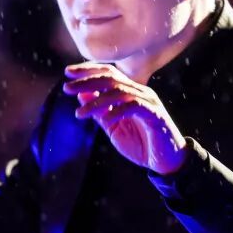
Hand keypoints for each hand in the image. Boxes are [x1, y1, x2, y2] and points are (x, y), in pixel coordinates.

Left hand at [63, 62, 187, 174]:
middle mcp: (139, 92)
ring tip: (80, 114)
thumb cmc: (141, 143)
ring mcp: (148, 101)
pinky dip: (117, 112)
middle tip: (66, 87)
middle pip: (111, 78)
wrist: (166, 162)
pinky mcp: (155, 114)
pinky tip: (104, 120)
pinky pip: (133, 106)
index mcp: (129, 91)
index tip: (67, 72)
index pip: (108, 72)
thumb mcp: (113, 127)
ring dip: (96, 101)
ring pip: (119, 92)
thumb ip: (99, 111)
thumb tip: (81, 94)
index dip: (88, 70)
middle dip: (86, 81)